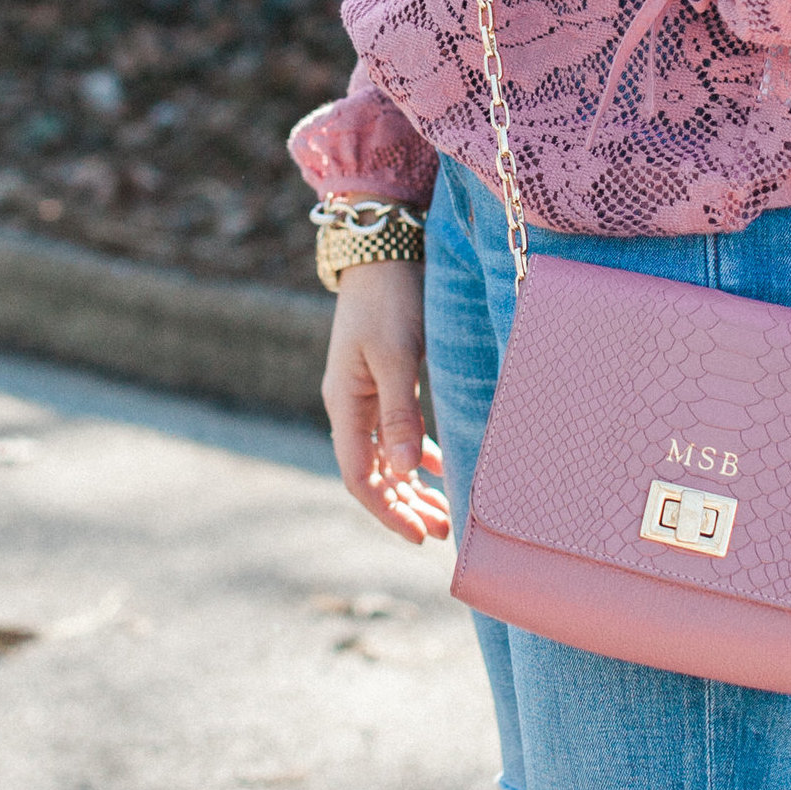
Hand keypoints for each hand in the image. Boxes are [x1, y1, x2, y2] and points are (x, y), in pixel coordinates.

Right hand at [321, 260, 452, 545]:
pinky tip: (442, 467)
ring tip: (444, 513)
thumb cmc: (389, 300)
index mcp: (346, 405)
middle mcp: (351, 406)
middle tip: (442, 533)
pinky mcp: (385, 380)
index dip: (387, 511)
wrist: (383, 252)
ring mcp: (366, 395)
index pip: (360, 477)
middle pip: (375, 474)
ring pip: (388, 457)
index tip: (419, 536)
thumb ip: (401, 413)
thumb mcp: (396, 356)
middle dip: (405, 507)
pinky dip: (419, 455)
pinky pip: (398, 432)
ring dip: (413, 487)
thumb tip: (407, 471)